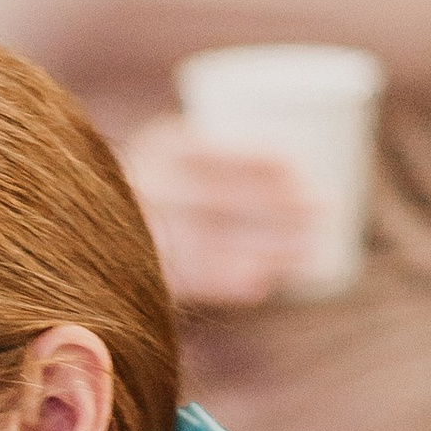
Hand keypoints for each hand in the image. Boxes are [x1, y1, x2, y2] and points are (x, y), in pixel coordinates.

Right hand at [123, 118, 319, 307]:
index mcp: (164, 144)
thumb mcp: (191, 163)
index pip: (221, 149)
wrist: (105, 227)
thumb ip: (237, 170)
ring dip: (267, 249)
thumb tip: (316, 199)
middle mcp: (145, 180)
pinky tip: (261, 286)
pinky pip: (187, 276)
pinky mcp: (136, 265)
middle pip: (223, 196)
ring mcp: (137, 224)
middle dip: (279, 208)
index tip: (307, 176)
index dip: (267, 162)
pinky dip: (225, 281)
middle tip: (325, 213)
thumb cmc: (172, 188)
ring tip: (310, 254)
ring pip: (212, 238)